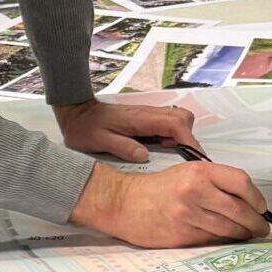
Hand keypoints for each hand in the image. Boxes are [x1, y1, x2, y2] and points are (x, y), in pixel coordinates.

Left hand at [54, 100, 199, 163]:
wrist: (76, 112)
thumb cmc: (85, 128)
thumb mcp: (99, 141)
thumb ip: (123, 147)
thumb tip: (145, 157)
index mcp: (141, 119)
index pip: (176, 125)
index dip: (189, 141)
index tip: (195, 159)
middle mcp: (149, 114)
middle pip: (183, 119)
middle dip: (189, 138)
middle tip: (181, 157)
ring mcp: (149, 115)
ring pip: (179, 120)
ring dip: (182, 137)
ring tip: (172, 155)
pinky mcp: (146, 119)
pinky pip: (169, 125)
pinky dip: (173, 136)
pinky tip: (162, 149)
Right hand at [70, 161, 269, 246]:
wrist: (122, 203)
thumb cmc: (157, 188)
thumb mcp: (187, 173)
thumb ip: (216, 183)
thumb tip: (247, 202)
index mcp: (200, 172)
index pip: (241, 182)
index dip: (257, 198)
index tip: (262, 207)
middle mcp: (195, 192)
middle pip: (240, 210)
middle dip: (256, 222)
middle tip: (262, 228)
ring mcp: (188, 215)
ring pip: (229, 229)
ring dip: (243, 234)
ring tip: (248, 235)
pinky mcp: (181, 236)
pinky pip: (212, 241)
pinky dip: (224, 241)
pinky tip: (227, 240)